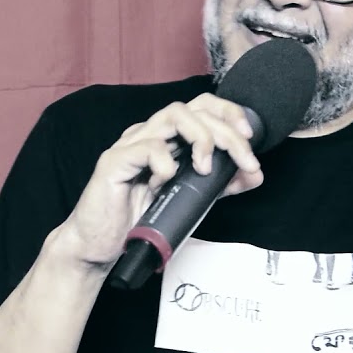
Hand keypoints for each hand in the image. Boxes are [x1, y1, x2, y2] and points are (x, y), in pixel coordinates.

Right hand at [60, 93, 263, 266]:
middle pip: (194, 109)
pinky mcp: (114, 162)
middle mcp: (148, 134)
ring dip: (201, 138)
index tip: (249, 139)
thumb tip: (254, 174)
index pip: (201, 106)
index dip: (229, 113)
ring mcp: (130, 145)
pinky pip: (146, 148)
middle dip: (227, 132)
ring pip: (173, 115)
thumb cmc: (136, 219)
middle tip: (245, 161)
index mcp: (166, 138)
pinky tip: (166, 181)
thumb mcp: (189, 199)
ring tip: (206, 167)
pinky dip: (165, 163)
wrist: (98, 246)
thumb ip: (219, 185)